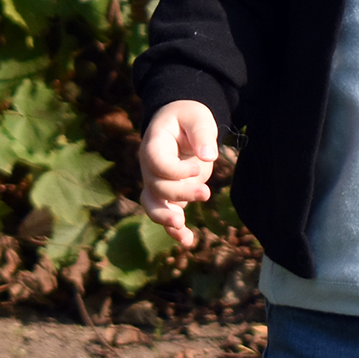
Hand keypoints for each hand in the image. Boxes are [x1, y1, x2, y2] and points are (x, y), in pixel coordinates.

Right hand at [138, 100, 218, 248]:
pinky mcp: (169, 195)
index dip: (176, 170)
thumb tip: (208, 156)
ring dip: (166, 220)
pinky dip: (174, 230)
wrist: (181, 125)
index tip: (199, 167)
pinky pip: (166, 215)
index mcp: (153, 145)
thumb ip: (202, 133)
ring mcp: (157, 183)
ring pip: (153, 206)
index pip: (157, 164)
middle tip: (206, 193)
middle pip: (157, 188)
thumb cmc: (188, 117)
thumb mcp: (197, 116)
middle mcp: (150, 167)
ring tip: (183, 228)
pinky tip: (187, 241)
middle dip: (180, 194)